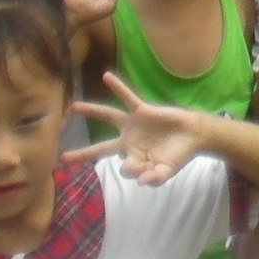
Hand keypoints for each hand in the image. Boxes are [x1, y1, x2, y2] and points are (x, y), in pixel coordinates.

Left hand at [69, 72, 211, 182]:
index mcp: (134, 158)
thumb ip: (156, 178)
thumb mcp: (168, 170)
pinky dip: (118, 87)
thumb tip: (141, 181)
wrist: (194, 134)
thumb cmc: (179, 154)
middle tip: (64, 160)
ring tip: (74, 107)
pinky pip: (127, 97)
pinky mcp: (142, 110)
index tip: (143, 172)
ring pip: (108, 116)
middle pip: (101, 149)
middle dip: (83, 155)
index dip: (133, 171)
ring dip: (92, 111)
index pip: (124, 168)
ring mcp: (133, 124)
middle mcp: (129, 141)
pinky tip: (106, 76)